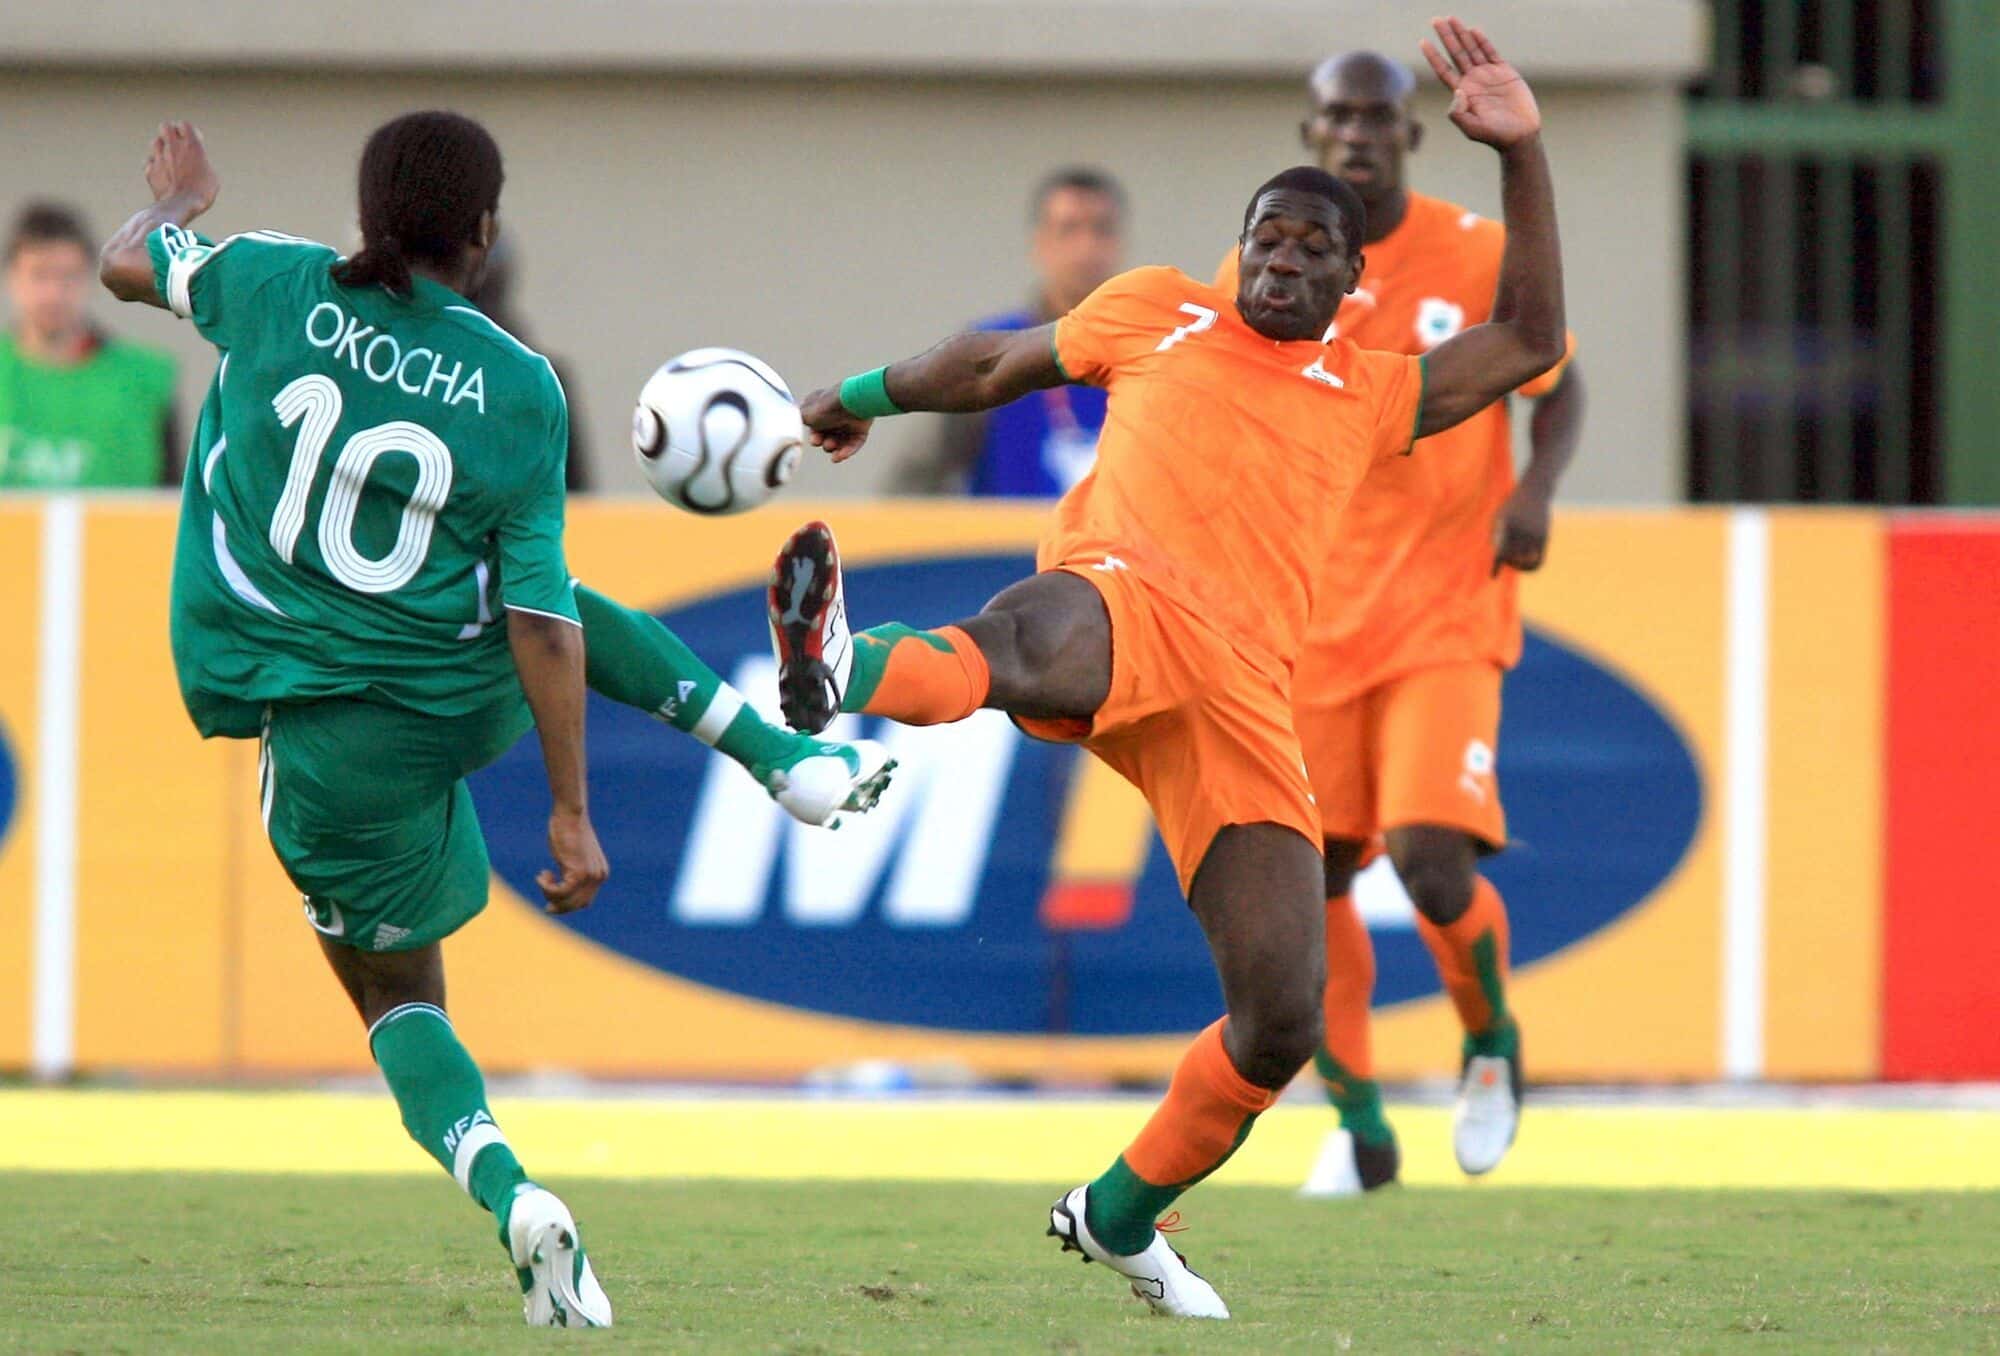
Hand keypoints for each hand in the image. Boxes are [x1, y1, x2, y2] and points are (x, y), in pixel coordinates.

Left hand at [144, 121, 220, 217]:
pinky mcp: (150, 170)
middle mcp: (173, 147)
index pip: (185, 125)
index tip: (194, 141)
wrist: (180, 205)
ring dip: (162, 147)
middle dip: (171, 132)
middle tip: (177, 144)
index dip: (189, 131)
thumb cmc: (201, 192)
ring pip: (155, 142)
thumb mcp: (211, 176)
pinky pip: (150, 162)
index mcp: (191, 146)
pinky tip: (162, 174)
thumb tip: (197, 163)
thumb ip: (201, 162)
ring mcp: (159, 157)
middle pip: (165, 126)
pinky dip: (155, 166)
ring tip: (170, 159)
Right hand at [537, 806, 607, 914]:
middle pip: (577, 905)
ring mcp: (589, 876)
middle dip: (559, 906)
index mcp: (600, 874)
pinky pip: (559, 893)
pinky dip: (547, 888)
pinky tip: (541, 876)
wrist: (571, 814)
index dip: (567, 904)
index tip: (551, 900)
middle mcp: (598, 877)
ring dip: (550, 894)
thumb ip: (573, 872)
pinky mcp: (578, 873)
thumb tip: (561, 891)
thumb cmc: (568, 831)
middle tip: (545, 905)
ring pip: (567, 901)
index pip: (584, 901)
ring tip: (543, 877)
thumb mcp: (574, 856)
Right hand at [798, 387, 874, 463]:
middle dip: (824, 443)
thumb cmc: (826, 406)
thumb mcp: (806, 413)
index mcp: (820, 408)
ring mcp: (848, 422)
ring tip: (833, 447)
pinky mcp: (860, 429)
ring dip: (835, 448)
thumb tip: (792, 426)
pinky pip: (853, 444)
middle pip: (827, 436)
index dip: (814, 436)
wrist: (852, 402)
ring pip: (840, 442)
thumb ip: (797, 420)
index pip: (814, 426)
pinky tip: (840, 456)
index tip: (814, 439)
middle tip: (825, 442)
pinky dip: (847, 451)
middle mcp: (834, 415)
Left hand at [1420, 17, 1540, 149]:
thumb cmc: (1494, 135)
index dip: (1433, 56)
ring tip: (1452, 18)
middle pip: (1455, 54)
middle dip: (1446, 37)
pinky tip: (1473, 31)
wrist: (1520, 135)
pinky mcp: (1504, 72)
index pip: (1443, 70)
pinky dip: (1482, 41)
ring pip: (1471, 49)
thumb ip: (1459, 113)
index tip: (1422, 41)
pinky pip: (1490, 52)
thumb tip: (1457, 90)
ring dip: (1462, 34)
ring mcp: (1488, 75)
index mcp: (1462, 93)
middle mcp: (1472, 81)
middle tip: (1436, 20)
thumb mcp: (1471, 128)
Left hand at [1492, 482, 1551, 574]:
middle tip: (1506, 560)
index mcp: (1507, 525)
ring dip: (1519, 566)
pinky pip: (1539, 560)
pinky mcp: (1545, 536)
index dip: (1497, 565)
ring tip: (1515, 561)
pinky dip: (1531, 567)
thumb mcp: (1500, 516)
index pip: (1502, 550)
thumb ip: (1496, 536)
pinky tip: (1525, 565)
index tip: (1493, 576)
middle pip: (1513, 558)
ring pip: (1527, 562)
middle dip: (1508, 562)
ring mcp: (1534, 534)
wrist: (1535, 491)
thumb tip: (1499, 558)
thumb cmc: (1513, 506)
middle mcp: (1522, 530)